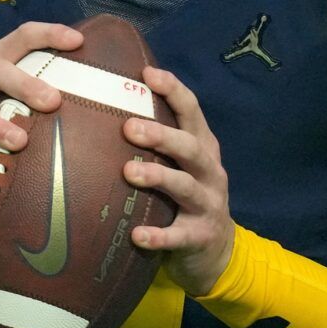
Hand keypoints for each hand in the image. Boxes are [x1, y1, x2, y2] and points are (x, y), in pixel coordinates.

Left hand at [122, 66, 235, 296]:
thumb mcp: (181, 167)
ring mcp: (208, 205)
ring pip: (185, 187)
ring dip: (158, 177)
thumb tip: (108, 110)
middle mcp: (210, 172)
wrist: (218, 253)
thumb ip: (158, 143)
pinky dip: (158, 235)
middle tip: (128, 128)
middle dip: (161, 135)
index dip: (174, 91)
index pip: (192, 112)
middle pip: (190, 147)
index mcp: (203, 148)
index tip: (147, 74)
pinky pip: (178, 236)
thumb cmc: (185, 199)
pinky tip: (136, 235)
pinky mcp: (200, 237)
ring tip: (129, 172)